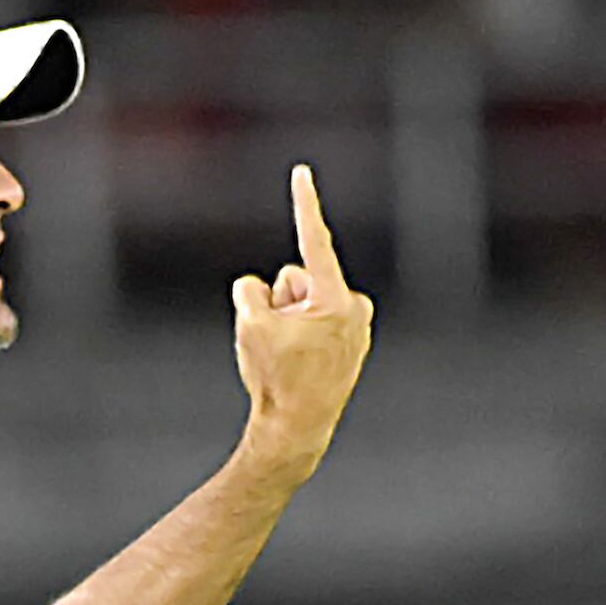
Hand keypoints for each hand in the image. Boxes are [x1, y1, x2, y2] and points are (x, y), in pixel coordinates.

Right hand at [232, 164, 373, 485]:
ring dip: (287, 323)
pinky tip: (297, 369)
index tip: (302, 172)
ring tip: (287, 360)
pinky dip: (299, 338)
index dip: (305, 203)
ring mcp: (356, 328)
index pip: (313, 240)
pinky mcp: (350, 346)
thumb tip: (259, 289)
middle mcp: (354, 308)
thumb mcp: (249, 325)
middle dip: (278, 303)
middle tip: (277, 345)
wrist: (297, 432)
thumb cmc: (276, 379)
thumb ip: (249, 290)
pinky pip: (312, 325)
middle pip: (295, 281)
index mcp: (335, 298)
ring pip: (302, 304)